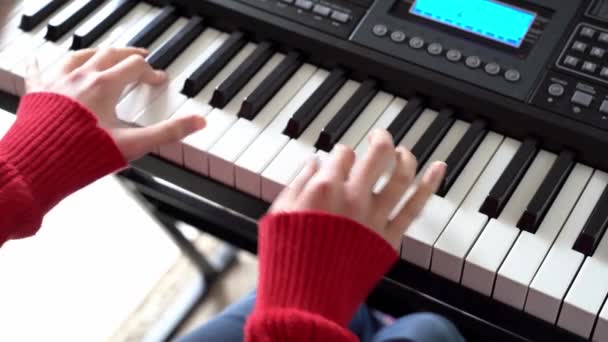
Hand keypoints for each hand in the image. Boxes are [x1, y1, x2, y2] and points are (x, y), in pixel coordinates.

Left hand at [24, 47, 205, 160]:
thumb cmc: (81, 155)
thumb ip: (168, 132)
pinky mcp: (38, 93)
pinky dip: (49, 63)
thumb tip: (197, 123)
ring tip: (104, 55)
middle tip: (139, 57)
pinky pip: (42, 69)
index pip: (134, 67)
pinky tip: (46, 62)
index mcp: (104, 85)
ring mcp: (56, 82)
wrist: (38, 164)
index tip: (158, 80)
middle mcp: (79, 77)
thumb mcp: (134, 144)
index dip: (151, 72)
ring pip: (79, 55)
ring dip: (96, 53)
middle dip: (128, 55)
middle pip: (109, 54)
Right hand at [271, 129, 445, 249]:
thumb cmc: (288, 257)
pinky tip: (438, 168)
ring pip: (401, 176)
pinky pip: (415, 208)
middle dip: (380, 139)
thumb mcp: (279, 213)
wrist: (304, 296)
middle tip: (379, 136)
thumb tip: (313, 162)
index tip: (340, 159)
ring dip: (406, 157)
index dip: (342, 152)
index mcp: (325, 188)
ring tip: (403, 152)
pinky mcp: (389, 239)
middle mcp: (354, 197)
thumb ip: (298, 183)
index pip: (343, 154)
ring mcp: (374, 217)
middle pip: (377, 154)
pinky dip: (429, 185)